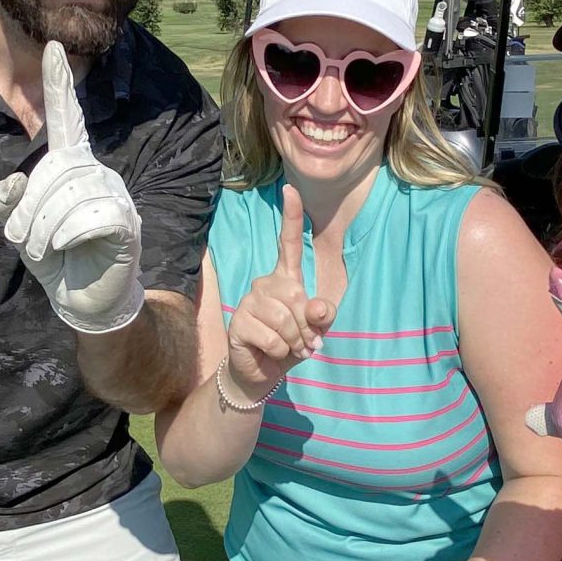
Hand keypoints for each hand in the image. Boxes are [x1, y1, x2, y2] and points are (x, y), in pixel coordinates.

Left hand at [0, 40, 144, 334]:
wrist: (85, 300)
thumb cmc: (55, 257)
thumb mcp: (19, 228)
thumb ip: (6, 202)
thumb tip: (11, 180)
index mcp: (71, 166)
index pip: (65, 119)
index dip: (59, 84)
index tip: (54, 47)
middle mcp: (96, 172)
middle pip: (51, 172)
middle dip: (28, 212)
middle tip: (28, 242)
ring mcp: (115, 194)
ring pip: (67, 196)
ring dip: (44, 230)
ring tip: (47, 250)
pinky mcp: (126, 221)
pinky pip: (90, 216)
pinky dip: (70, 236)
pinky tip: (72, 248)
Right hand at [222, 186, 336, 401]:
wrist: (262, 372)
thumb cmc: (291, 344)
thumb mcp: (316, 330)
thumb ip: (322, 316)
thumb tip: (318, 308)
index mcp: (286, 278)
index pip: (287, 242)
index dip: (291, 216)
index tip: (290, 188)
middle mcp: (266, 283)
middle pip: (296, 297)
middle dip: (306, 327)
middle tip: (304, 344)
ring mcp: (250, 300)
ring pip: (284, 318)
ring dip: (294, 341)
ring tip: (289, 348)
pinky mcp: (238, 321)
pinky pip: (272, 337)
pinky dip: (279, 351)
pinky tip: (270, 351)